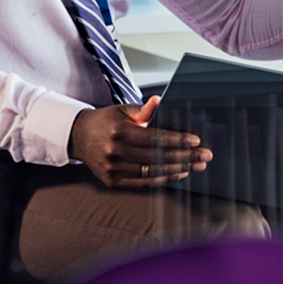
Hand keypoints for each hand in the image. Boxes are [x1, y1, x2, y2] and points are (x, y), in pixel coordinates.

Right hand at [67, 97, 210, 188]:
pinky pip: (142, 182)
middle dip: (185, 156)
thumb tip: (160, 101)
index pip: (154, 138)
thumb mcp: (122, 110)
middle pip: (157, 156)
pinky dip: (163, 179)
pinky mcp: (112, 180)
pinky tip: (179, 173)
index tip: (196, 141)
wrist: (78, 136)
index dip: (177, 140)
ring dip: (178, 169)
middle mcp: (114, 152)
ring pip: (152, 171)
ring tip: (197, 165)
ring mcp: (112, 169)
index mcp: (119, 131)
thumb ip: (143, 109)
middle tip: (205, 156)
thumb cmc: (107, 121)